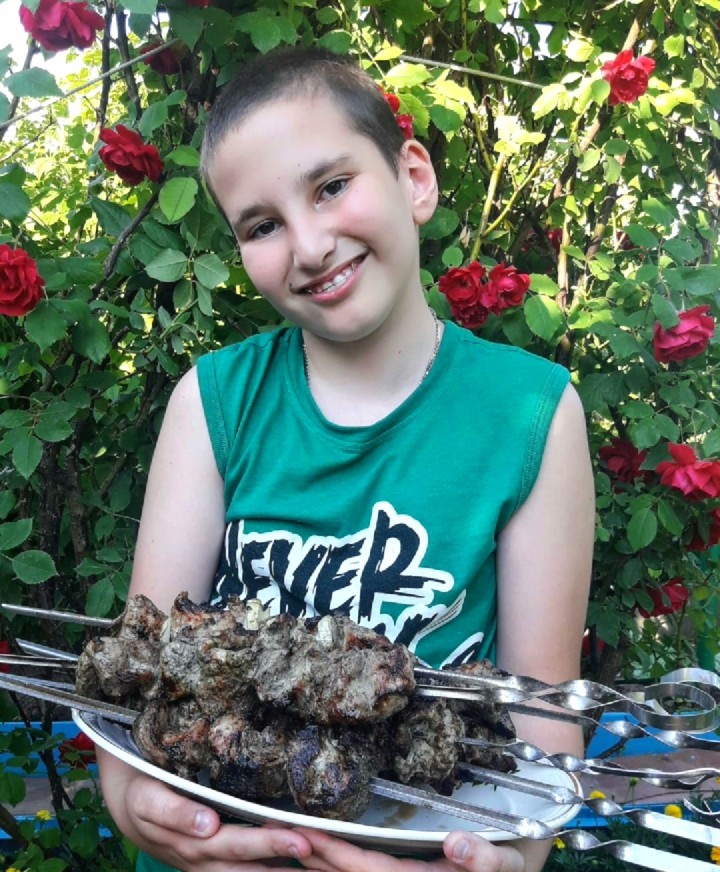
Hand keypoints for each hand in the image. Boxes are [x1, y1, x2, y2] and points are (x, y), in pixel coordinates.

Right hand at [99, 751, 311, 870]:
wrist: (131, 810)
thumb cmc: (143, 795)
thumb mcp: (148, 799)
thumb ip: (176, 812)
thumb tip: (209, 825)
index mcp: (194, 843)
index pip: (238, 845)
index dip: (269, 843)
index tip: (300, 841)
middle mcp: (207, 861)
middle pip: (254, 865)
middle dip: (289, 859)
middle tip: (322, 850)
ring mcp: (213, 867)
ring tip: (322, 869)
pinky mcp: (217, 865)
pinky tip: (301, 869)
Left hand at [293, 829, 523, 871]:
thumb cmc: (505, 871)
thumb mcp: (506, 865)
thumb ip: (484, 859)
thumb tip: (456, 844)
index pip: (367, 871)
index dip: (336, 853)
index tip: (305, 835)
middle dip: (309, 854)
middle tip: (271, 830)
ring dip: (311, 860)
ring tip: (278, 836)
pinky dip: (329, 862)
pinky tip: (307, 851)